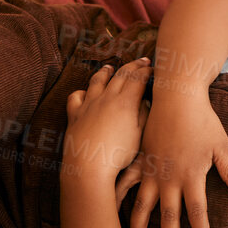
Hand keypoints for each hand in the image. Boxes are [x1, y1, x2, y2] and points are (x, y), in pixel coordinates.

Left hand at [62, 60, 149, 183]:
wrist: (89, 166)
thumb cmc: (118, 155)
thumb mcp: (140, 136)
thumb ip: (143, 115)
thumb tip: (145, 101)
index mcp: (125, 103)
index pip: (138, 79)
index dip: (146, 71)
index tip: (152, 68)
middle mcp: (106, 98)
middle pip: (121, 75)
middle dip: (133, 66)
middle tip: (141, 61)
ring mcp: (89, 104)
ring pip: (97, 81)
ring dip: (106, 71)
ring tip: (110, 67)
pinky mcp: (75, 114)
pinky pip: (76, 96)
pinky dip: (82, 91)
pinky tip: (85, 92)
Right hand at [127, 97, 227, 227]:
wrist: (176, 96)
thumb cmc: (203, 120)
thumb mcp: (222, 147)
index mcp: (191, 176)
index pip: (198, 212)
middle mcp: (168, 178)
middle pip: (169, 218)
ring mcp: (150, 171)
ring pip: (141, 207)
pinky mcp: (138, 161)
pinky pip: (125, 184)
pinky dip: (118, 200)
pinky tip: (112, 215)